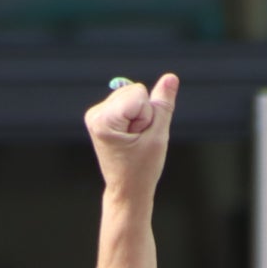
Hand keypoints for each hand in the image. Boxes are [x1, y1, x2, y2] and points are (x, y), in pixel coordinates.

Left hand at [87, 73, 178, 199]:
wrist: (127, 190)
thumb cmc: (142, 169)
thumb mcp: (158, 136)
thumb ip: (164, 104)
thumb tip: (171, 77)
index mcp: (104, 119)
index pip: (139, 94)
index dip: (148, 116)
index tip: (140, 138)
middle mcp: (95, 114)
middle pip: (135, 91)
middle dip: (143, 115)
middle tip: (137, 140)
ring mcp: (96, 114)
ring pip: (133, 95)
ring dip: (139, 117)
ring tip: (133, 140)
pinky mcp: (102, 116)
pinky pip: (128, 102)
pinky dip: (134, 118)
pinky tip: (129, 137)